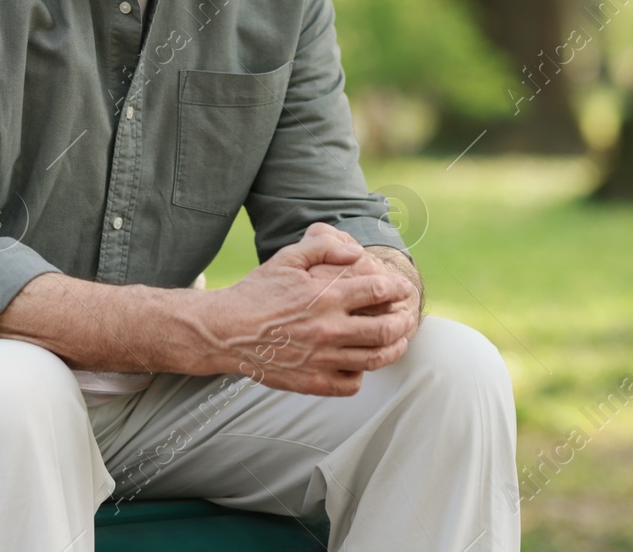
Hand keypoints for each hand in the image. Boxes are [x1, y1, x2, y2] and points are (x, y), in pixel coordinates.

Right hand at [200, 222, 416, 396]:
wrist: (225, 331)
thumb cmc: (256, 292)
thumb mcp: (286, 259)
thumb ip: (322, 248)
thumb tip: (356, 252)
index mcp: (324, 296)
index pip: (378, 291)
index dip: (397, 289)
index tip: (403, 289)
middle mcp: (328, 329)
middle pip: (386, 329)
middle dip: (404, 321)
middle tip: (407, 317)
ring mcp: (322, 359)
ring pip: (374, 359)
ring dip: (394, 349)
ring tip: (399, 342)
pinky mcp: (312, 382)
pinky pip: (351, 384)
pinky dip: (363, 375)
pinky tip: (362, 364)